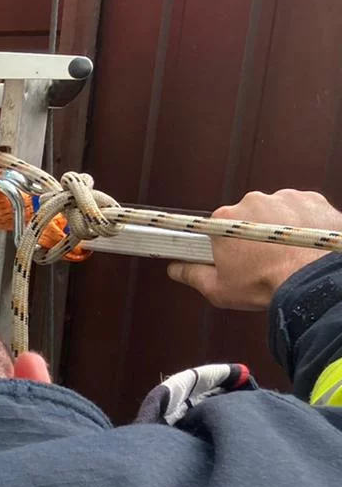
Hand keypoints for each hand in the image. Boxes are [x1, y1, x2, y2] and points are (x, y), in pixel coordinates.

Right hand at [167, 190, 341, 310]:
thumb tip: (174, 268)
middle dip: (253, 234)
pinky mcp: (311, 199)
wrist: (314, 282)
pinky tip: (304, 244)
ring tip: (287, 254)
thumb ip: (191, 274)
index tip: (233, 256)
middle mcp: (252, 201)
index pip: (218, 226)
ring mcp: (283, 197)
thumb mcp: (218, 289)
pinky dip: (302, 223)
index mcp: (224, 220)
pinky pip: (302, 209)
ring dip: (278, 228)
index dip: (225, 243)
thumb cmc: (263, 285)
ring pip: (276, 211)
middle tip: (263, 259)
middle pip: (248, 216)